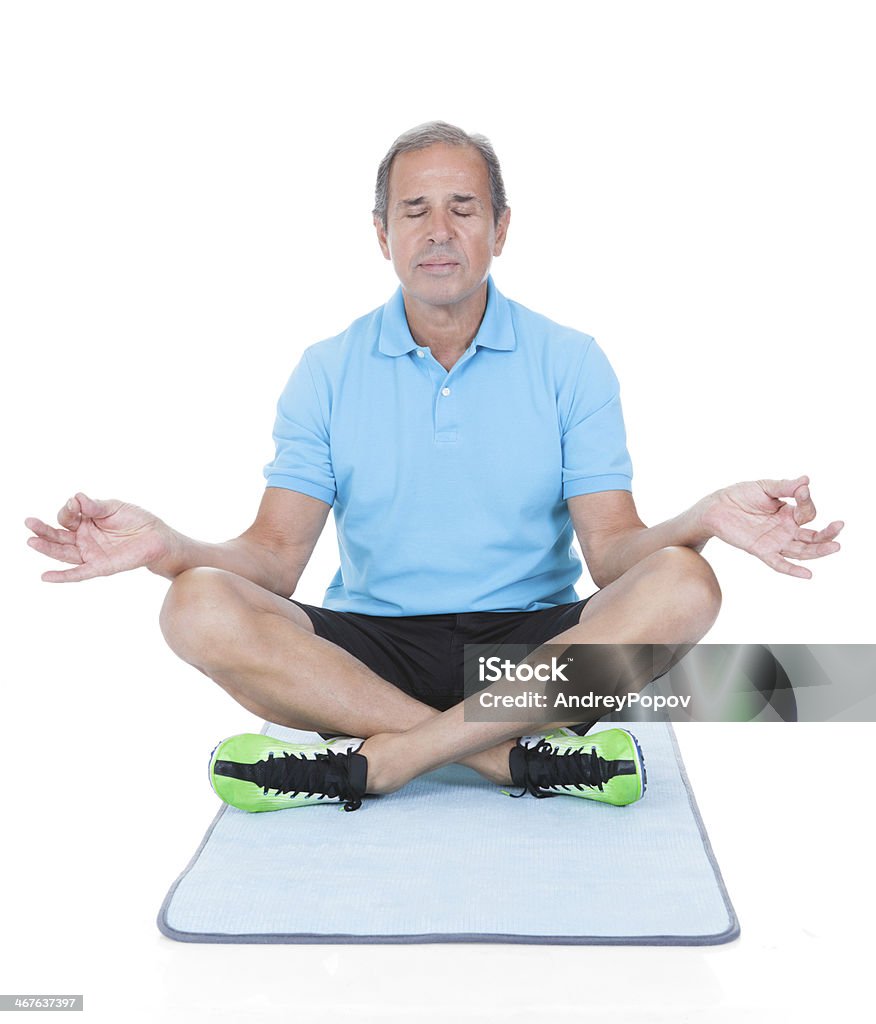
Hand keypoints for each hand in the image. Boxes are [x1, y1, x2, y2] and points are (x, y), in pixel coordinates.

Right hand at [25, 493, 173, 581]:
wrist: (157, 537)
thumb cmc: (136, 520)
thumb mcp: (114, 508)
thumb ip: (94, 506)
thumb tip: (76, 498)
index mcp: (85, 521)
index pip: (67, 516)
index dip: (68, 509)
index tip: (75, 503)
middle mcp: (84, 538)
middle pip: (58, 535)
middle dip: (43, 529)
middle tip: (29, 522)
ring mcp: (90, 553)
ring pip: (63, 553)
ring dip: (47, 548)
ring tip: (31, 541)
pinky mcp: (99, 566)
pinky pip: (78, 573)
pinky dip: (62, 576)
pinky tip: (45, 576)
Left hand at [699, 476, 843, 578]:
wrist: (716, 507)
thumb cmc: (740, 495)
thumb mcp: (765, 487)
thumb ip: (785, 487)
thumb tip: (806, 480)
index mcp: (788, 513)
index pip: (807, 512)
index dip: (807, 501)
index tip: (802, 490)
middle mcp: (786, 530)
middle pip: (813, 536)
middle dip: (827, 533)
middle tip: (840, 525)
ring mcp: (775, 541)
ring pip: (802, 551)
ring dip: (819, 550)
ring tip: (836, 546)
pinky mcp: (761, 550)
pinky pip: (779, 563)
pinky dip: (793, 570)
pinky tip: (808, 575)